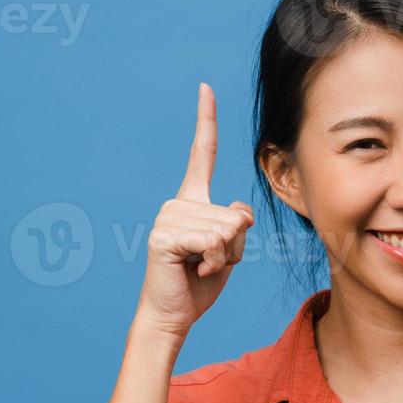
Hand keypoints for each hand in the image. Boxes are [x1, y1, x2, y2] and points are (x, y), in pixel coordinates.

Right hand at [135, 83, 254, 340]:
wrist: (173, 315)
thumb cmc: (200, 284)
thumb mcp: (230, 248)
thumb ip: (238, 224)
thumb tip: (237, 213)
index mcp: (193, 200)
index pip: (201, 153)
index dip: (205, 120)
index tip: (205, 87)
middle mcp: (178, 202)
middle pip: (236, 214)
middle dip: (234, 247)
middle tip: (208, 262)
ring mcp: (168, 217)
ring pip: (228, 230)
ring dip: (224, 257)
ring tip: (200, 267)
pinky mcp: (164, 235)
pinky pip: (213, 242)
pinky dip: (214, 263)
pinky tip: (194, 271)